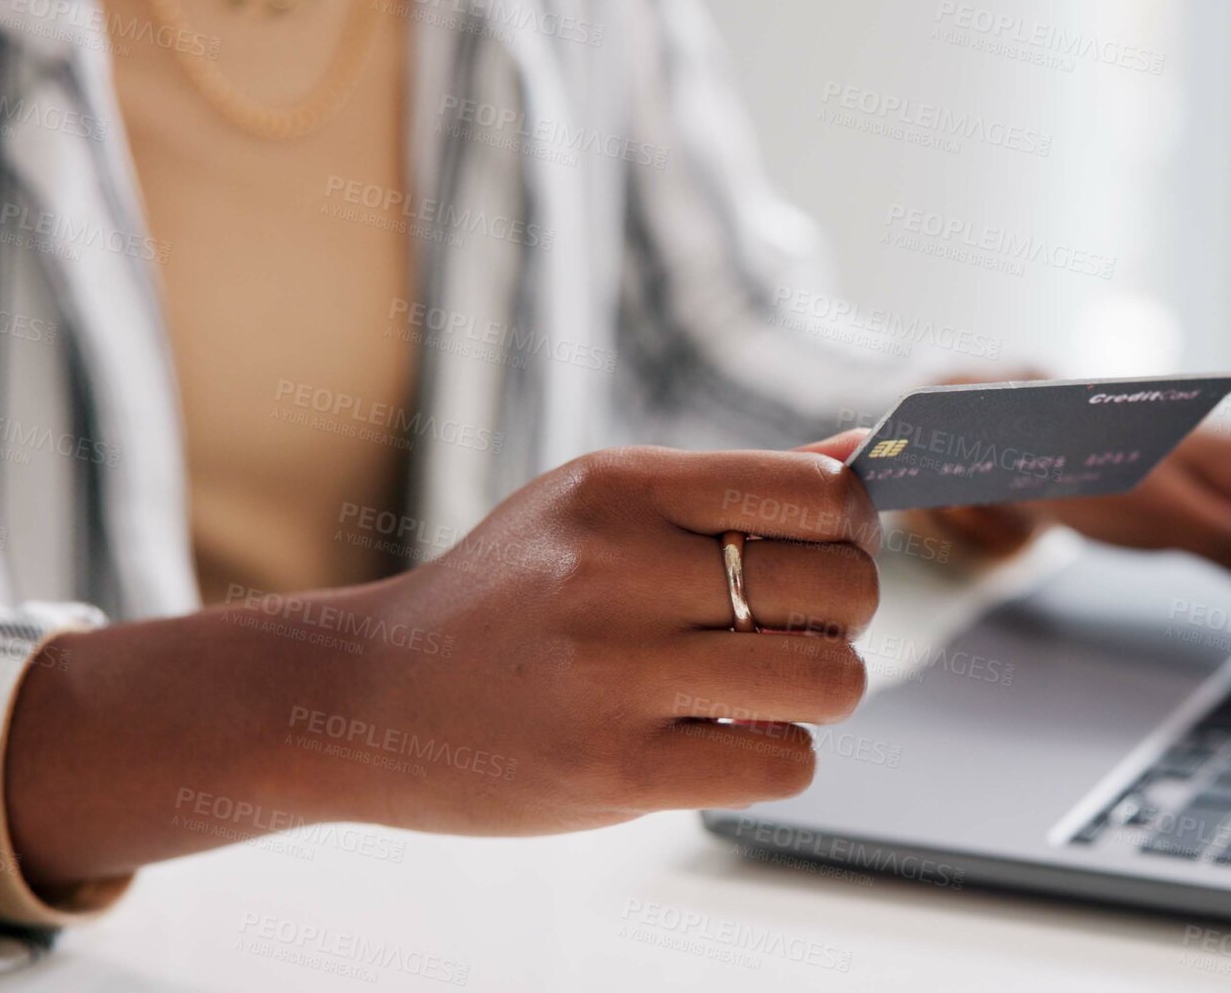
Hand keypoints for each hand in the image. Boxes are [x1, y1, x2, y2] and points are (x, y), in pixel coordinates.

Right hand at [6, 432, 880, 886]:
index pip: (819, 494)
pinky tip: (724, 740)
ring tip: (765, 688)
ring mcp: (615, 675)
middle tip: (794, 630)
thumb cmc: (510, 594)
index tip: (833, 552)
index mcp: (621, 487)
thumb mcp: (598, 506)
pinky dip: (779, 755)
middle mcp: (618, 571)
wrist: (366, 698)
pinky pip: (785, 762)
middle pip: (843, 586)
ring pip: (831, 679)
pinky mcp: (616, 772)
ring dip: (823, 691)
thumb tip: (863, 459)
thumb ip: (734, 486)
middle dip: (845, 615)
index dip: (856, 528)